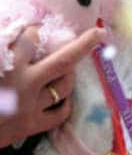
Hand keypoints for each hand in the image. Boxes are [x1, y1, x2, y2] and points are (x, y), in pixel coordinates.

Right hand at [0, 27, 105, 147]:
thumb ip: (2, 51)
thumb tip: (10, 34)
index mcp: (6, 66)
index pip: (29, 40)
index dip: (34, 31)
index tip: (37, 29)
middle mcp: (23, 84)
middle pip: (63, 60)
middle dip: (83, 44)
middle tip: (98, 33)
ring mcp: (31, 106)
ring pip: (64, 85)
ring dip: (68, 74)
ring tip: (67, 68)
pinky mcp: (31, 126)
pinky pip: (60, 112)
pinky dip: (64, 102)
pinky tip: (62, 96)